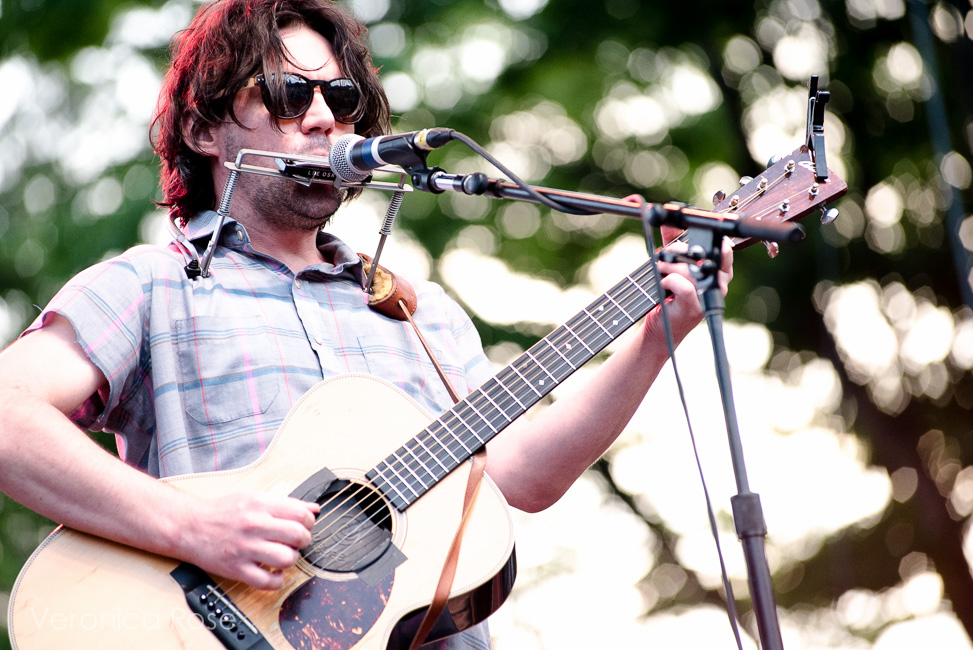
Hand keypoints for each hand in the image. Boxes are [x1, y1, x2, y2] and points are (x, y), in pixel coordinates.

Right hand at [175, 491, 319, 589]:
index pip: (301, 515)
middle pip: (298, 536)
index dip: (308, 523)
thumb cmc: (222, 512)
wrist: (190, 527)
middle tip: (297, 542)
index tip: (304, 526)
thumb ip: (286, 503)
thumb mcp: (254, 498)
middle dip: (304, 541)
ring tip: (284, 556)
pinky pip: (267, 582)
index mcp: (260, 505)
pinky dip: (277, 580)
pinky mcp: (237, 569)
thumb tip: (314, 509)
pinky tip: (274, 572)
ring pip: (287, 559)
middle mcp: (254, 526)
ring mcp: (246, 549)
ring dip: (292, 559)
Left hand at [649, 229, 733, 343]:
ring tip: (659, 270)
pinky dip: (668, 280)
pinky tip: (663, 284)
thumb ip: (674, 241)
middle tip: (664, 256)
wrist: (660, 325)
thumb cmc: (669, 294)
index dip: (705, 239)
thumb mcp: (673, 263)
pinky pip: (684, 285)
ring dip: (668, 267)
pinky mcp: (695, 307)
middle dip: (678, 251)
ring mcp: (709, 296)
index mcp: (720, 271)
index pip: (723, 247)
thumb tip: (667, 220)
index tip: (684, 241)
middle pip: (704, 255)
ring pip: (690, 270)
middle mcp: (720, 284)